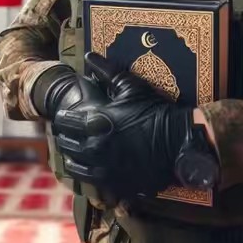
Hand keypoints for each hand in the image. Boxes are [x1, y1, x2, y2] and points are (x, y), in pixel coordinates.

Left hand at [52, 52, 192, 197]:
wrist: (179, 142)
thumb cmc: (154, 111)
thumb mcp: (132, 87)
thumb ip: (107, 71)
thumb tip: (89, 56)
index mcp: (94, 123)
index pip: (63, 121)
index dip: (63, 117)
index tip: (66, 115)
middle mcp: (94, 148)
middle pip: (65, 145)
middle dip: (65, 137)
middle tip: (71, 132)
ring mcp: (103, 170)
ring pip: (74, 167)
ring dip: (73, 158)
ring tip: (79, 151)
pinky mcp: (115, 186)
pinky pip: (92, 184)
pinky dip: (89, 175)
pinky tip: (94, 168)